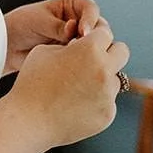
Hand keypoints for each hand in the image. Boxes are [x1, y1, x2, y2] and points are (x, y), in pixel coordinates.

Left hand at [3, 0, 106, 72]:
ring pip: (96, 44)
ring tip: (74, 57)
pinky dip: (83, 61)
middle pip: (99, 27)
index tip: (83, 32)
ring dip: (89, 51)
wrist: (9, 44)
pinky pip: (87, 58)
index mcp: (71, 4)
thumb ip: (58, 26)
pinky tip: (73, 66)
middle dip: (93, 37)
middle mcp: (78, 19)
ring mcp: (78, 38)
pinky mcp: (76, 54)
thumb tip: (73, 28)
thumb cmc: (20, 25)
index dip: (90, 19)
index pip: (90, 8)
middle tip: (81, 47)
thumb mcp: (39, 21)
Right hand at [10, 26, 130, 152]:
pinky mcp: (108, 115)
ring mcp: (108, 95)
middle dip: (109, 52)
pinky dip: (96, 101)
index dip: (94, 37)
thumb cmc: (32, 81)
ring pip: (115, 79)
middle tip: (92, 60)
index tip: (86, 43)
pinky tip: (75, 105)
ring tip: (77, 87)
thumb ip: (69, 45)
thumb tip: (81, 45)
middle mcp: (104, 70)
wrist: (29, 120)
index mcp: (89, 49)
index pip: (105, 33)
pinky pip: (108, 102)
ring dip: (102, 79)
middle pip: (122, 52)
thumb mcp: (45, 51)